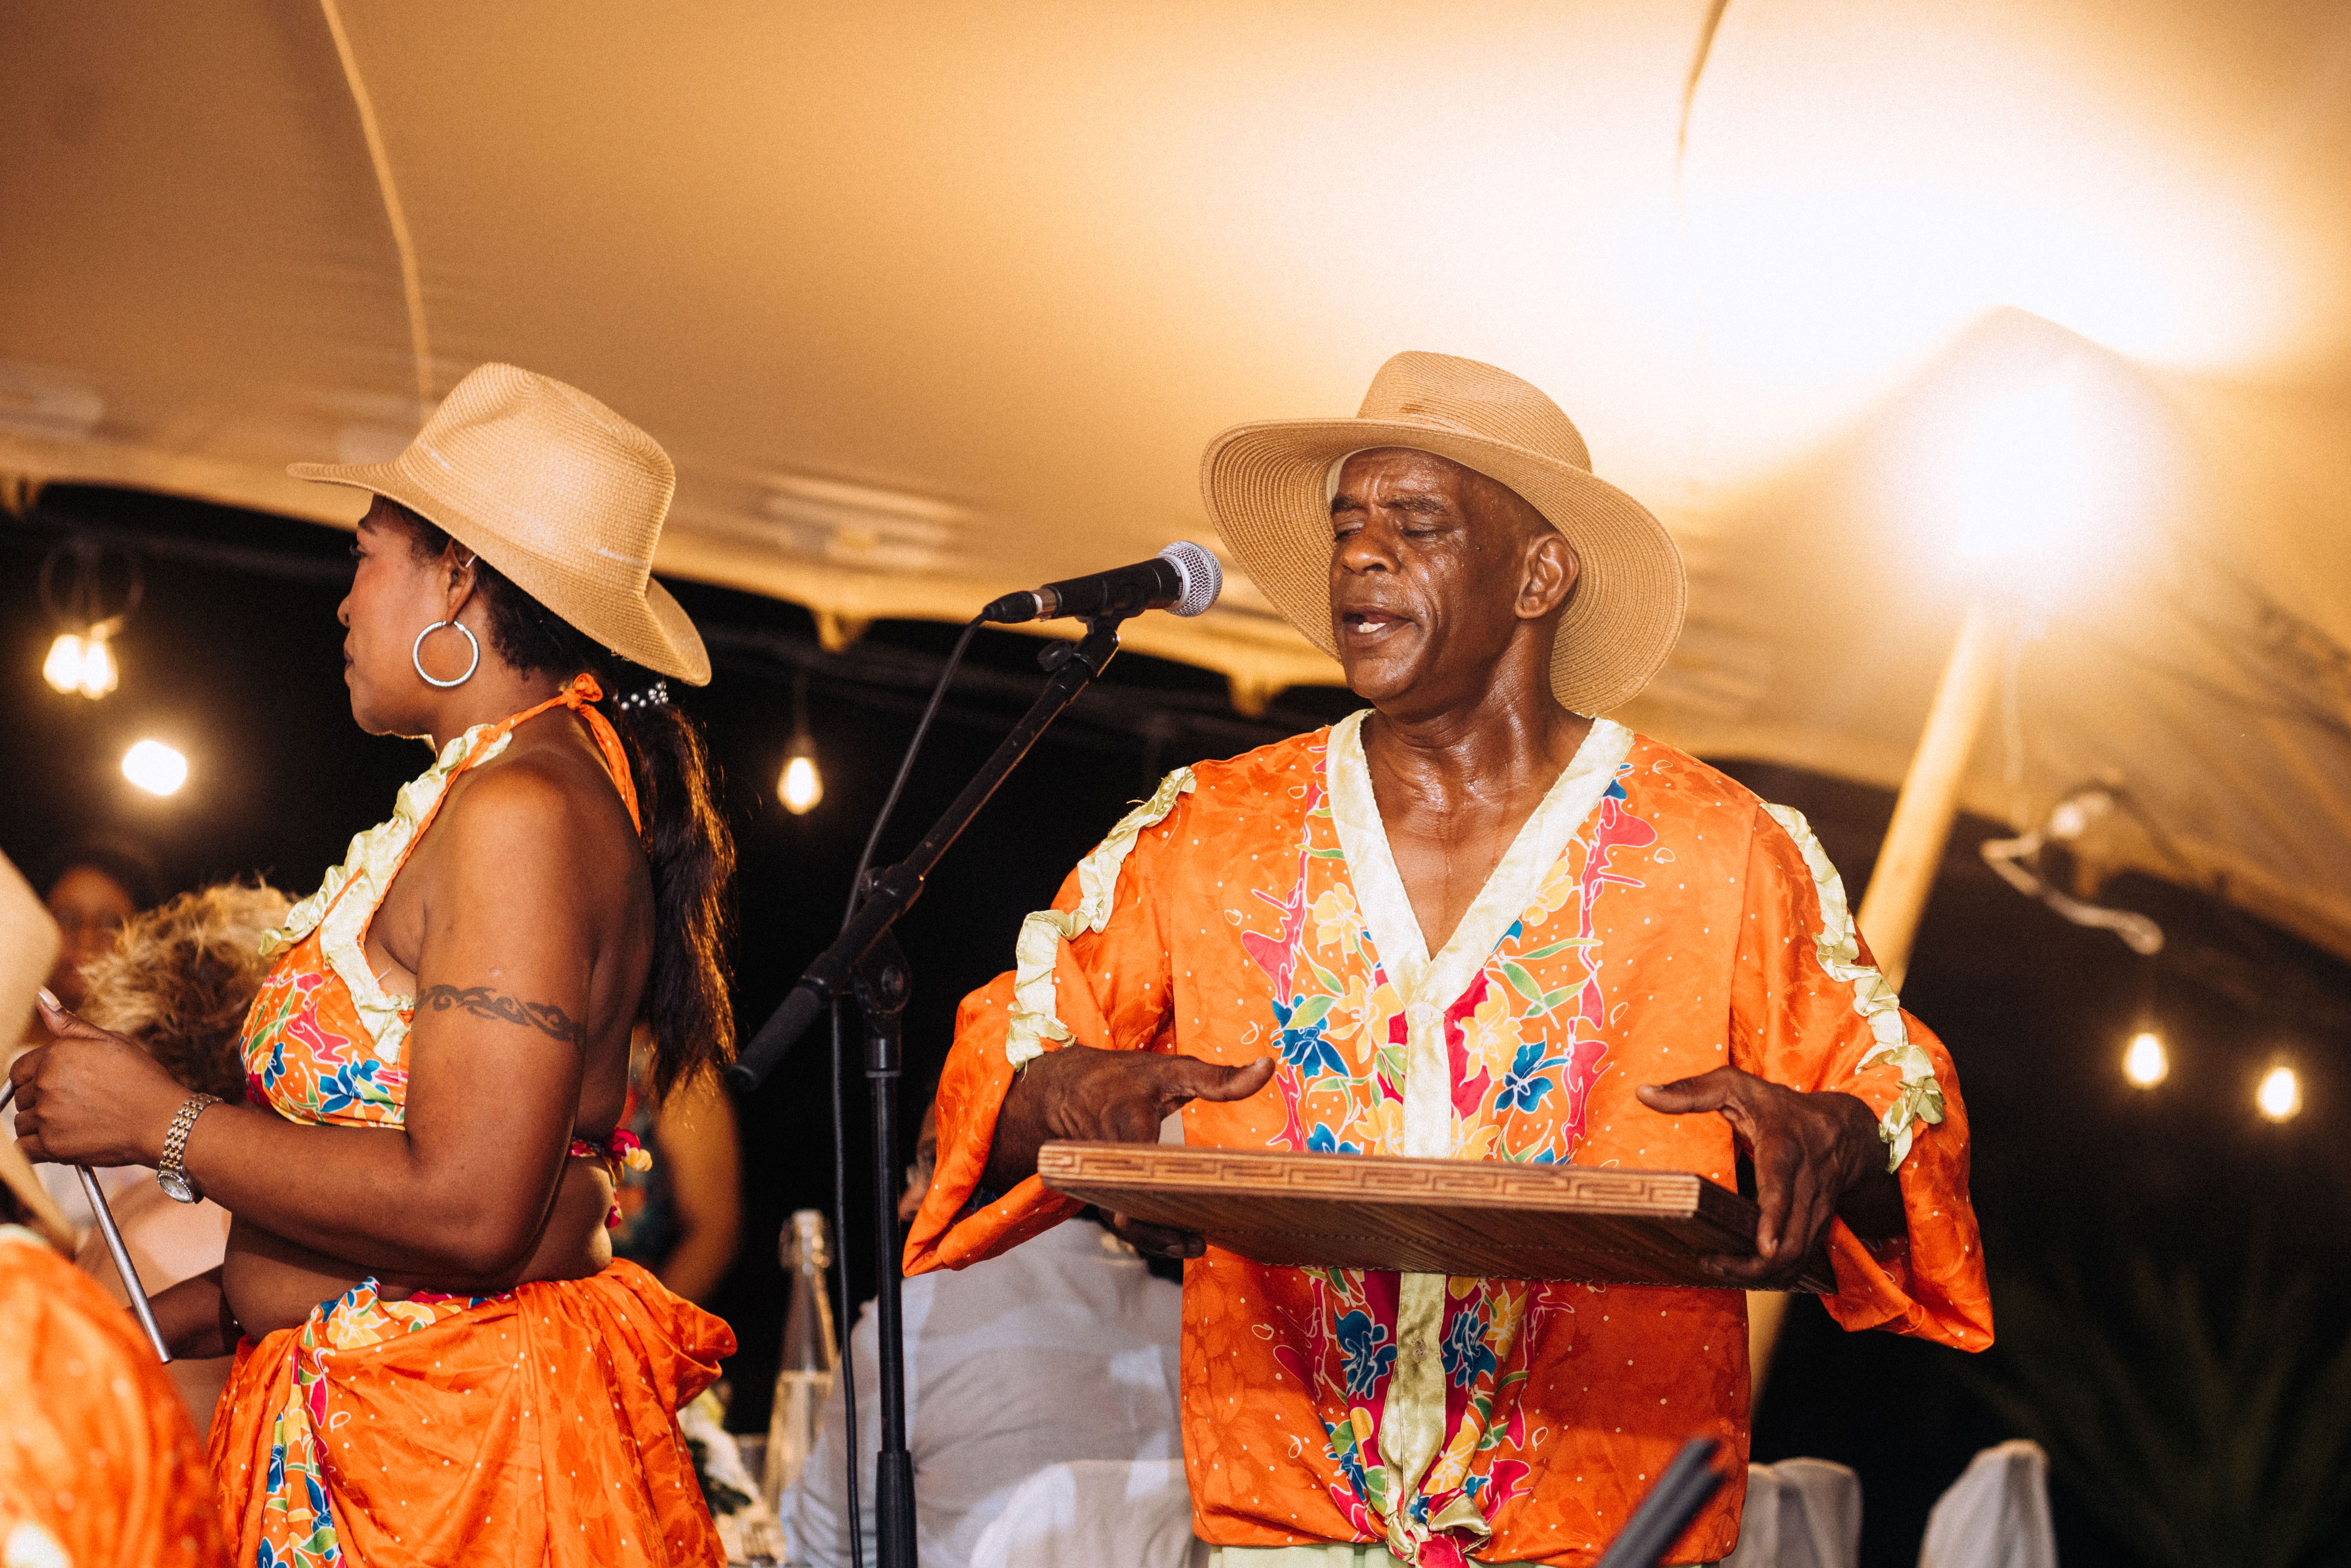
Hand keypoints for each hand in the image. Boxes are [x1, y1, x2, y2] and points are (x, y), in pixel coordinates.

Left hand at [8, 991, 190, 1167]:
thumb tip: (40, 996)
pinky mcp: (52, 1146)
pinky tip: (60, 1140)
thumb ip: (70, 1023)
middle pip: (21, 1096)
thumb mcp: (110, 1041)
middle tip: (75, 1104)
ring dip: (40, 1124)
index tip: (60, 1086)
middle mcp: (46, 1083)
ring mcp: (47, 1116)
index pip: (20, 1069)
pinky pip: (23, 1148)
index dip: (36, 1078)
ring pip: (22, 1122)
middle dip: (41, 1100)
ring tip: (74, 1122)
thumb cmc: (142, 1079)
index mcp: (56, 1055)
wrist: (164, 1121)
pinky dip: (35, 1147)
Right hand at [984, 1045, 1274, 1259]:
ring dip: (1158, 1238)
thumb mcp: (1170, 1070)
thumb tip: (1268, 1066)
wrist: (1065, 1091)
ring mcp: (1101, 1181)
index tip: (1195, 1197)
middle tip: (1199, 1240)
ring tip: (1195, 1245)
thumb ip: (1217, 1077)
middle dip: (1161, 1227)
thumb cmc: (1122, 1078)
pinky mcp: (1104, 1193)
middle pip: (1130, 1201)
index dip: (1161, 1183)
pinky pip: (1125, 1219)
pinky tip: (1181, 1240)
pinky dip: (1150, 1233)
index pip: (1141, 1159)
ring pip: (1126, 1220)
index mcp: (1125, 1125)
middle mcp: (1106, 1160)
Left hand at [1635, 1065, 1899, 1287]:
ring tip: (1720, 1269)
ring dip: (1763, 1274)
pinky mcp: (1817, 1226)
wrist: (1844, 1132)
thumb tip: (1643, 1093)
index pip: (1781, 1185)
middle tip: (1711, 1263)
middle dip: (1755, 1262)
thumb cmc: (1779, 1107)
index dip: (1774, 1218)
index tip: (1763, 1247)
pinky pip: (1801, 1260)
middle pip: (1791, 1236)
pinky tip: (1744, 1273)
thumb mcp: (1736, 1086)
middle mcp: (1806, 1183)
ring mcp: (1816, 1209)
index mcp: (1784, 1147)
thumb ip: (1691, 1090)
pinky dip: (1776, 1274)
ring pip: (1798, 1255)